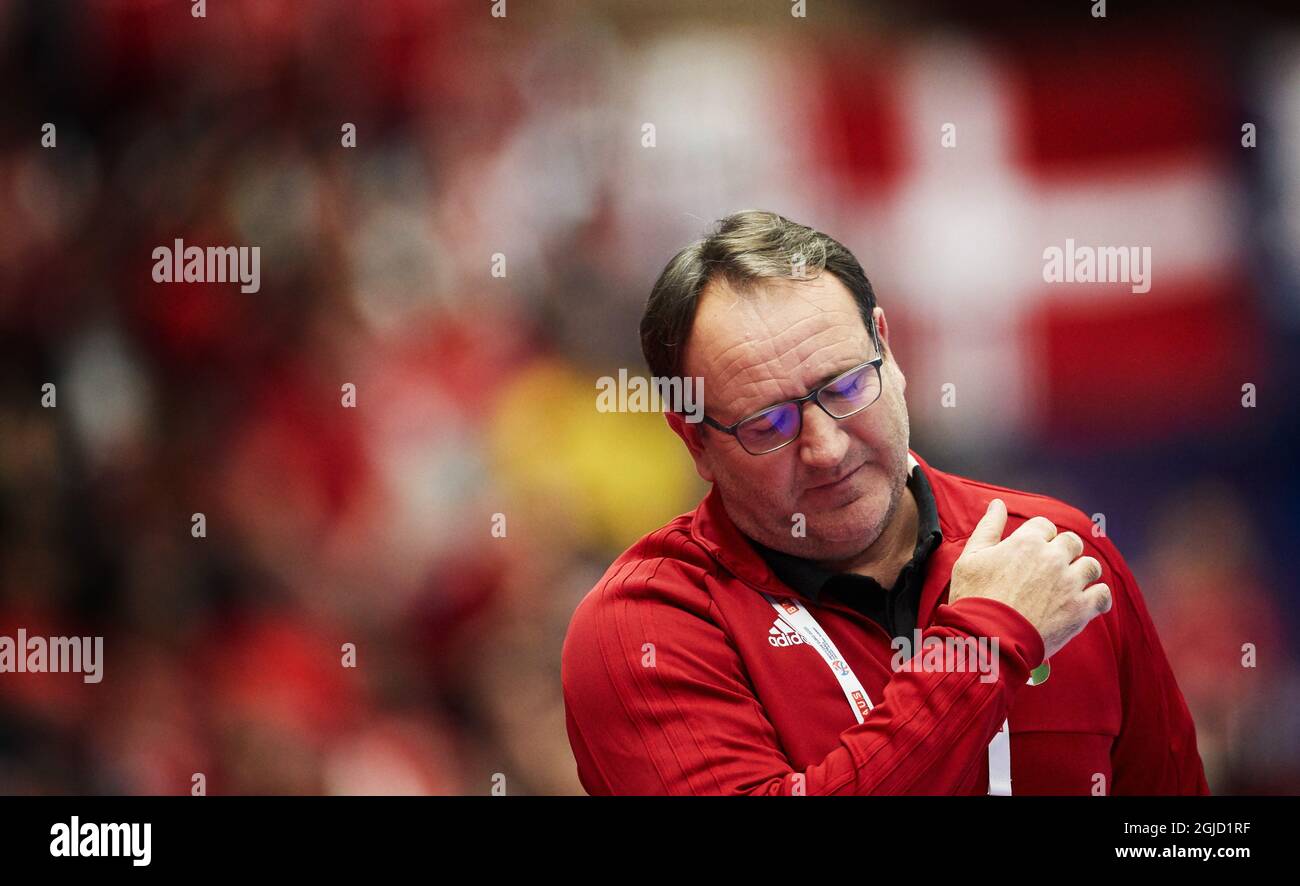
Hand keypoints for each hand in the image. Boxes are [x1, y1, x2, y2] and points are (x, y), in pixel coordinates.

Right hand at [948, 498, 1110, 659]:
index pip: (1045, 526)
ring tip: (1068, 585)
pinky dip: (1097, 596)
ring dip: (1081, 572)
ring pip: (1091, 566)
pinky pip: (1102, 595)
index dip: (1038, 537)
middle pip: (1072, 542)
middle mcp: (1053, 558)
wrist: (986, 640)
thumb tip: (997, 504)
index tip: (1031, 552)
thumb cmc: (974, 598)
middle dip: (1063, 551)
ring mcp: (1069, 583)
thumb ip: (988, 527)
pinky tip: (1086, 601)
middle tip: (1049, 569)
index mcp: (1027, 541)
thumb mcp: (971, 557)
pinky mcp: (1080, 610)